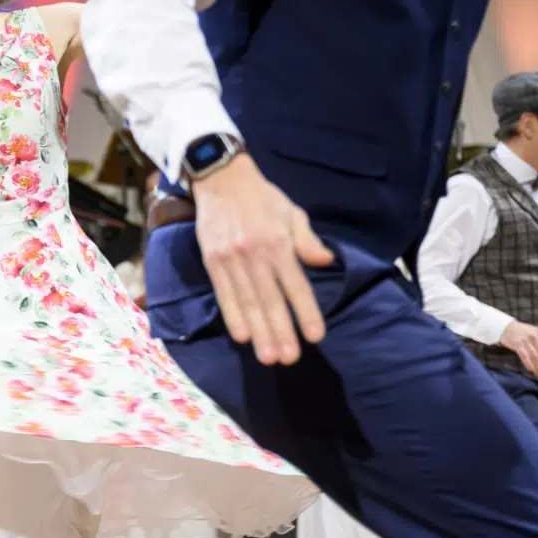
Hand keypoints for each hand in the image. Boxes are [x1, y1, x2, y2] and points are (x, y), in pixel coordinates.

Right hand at [189, 154, 331, 364]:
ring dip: (258, 332)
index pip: (296, 285)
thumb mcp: (292, 212)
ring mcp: (231, 260)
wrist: (221, 178)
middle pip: (270, 300)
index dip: (306, 312)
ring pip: (247, 302)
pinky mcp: (212, 261)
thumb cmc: (262, 198)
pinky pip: (224, 294)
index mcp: (278, 243)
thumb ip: (306, 240)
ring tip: (268, 357)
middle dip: (280, 332)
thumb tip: (325, 262)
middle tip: (289, 359)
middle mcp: (255, 254)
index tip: (315, 337)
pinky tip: (241, 336)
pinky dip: (232, 316)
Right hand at [499, 321, 537, 377]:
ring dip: (537, 366)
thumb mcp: (533, 332)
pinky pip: (525, 356)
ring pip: (534, 356)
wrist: (504, 327)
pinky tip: (530, 369)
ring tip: (537, 372)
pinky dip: (528, 364)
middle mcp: (533, 336)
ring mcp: (525, 340)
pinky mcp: (517, 344)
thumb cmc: (519, 331)